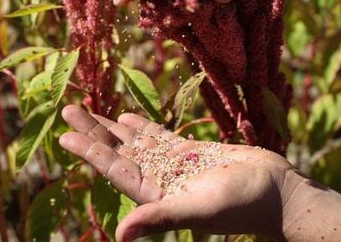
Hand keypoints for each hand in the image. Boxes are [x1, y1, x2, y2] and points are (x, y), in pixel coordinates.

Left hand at [59, 105, 297, 240]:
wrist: (275, 191)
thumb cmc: (244, 204)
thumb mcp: (201, 210)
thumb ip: (160, 218)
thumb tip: (119, 236)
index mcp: (157, 194)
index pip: (115, 170)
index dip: (90, 153)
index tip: (65, 136)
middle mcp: (160, 179)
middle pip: (119, 152)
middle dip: (93, 133)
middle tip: (68, 110)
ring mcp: (175, 164)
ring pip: (135, 142)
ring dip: (112, 127)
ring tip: (88, 112)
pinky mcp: (191, 152)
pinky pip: (159, 137)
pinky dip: (141, 127)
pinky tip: (126, 118)